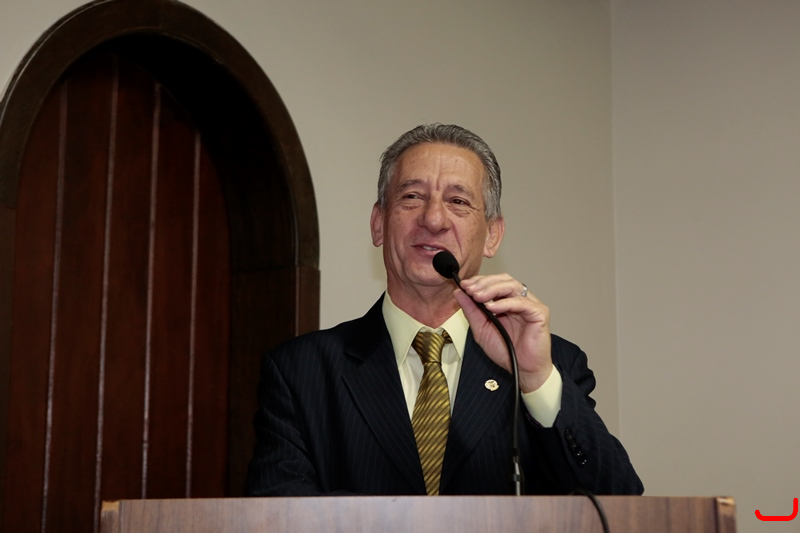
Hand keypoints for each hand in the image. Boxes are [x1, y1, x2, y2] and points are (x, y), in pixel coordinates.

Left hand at [453, 274, 552, 392]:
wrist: (522, 370)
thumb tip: (459, 293)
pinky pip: (522, 303)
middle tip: (469, 289)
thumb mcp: (481, 329)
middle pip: (504, 280)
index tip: (464, 285)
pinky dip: (505, 303)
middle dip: (484, 283)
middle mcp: (519, 300)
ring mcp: (531, 305)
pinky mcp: (540, 313)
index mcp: (507, 302)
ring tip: (478, 296)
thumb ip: (471, 311)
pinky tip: (492, 307)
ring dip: (492, 289)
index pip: (494, 282)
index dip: (479, 281)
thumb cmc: (506, 351)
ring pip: (513, 286)